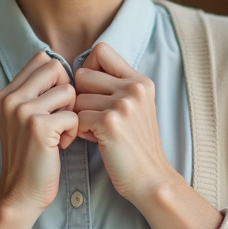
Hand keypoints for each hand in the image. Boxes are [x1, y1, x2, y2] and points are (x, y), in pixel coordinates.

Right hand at [0, 51, 78, 217]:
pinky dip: (74, 131)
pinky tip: (61, 145)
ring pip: (68, 90)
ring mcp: (23, 111)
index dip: (57, 78)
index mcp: (6, 93)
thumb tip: (59, 68)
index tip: (55, 103)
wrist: (20, 192)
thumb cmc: (29, 155)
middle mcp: (11, 98)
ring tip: (60, 133)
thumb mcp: (22, 119)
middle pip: (55, 67)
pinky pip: (74, 115)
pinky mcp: (39, 127)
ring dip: (72, 113)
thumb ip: (34, 93)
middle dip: (67, 90)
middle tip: (61, 115)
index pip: (41, 59)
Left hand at [72, 42, 175, 203]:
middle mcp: (134, 88)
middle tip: (93, 116)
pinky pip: (78, 117)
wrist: (150, 178)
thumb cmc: (136, 144)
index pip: (101, 50)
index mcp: (140, 81)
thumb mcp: (136, 107)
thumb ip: (115, 86)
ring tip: (97, 131)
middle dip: (81, 96)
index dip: (88, 67)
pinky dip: (81, 131)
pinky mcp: (111, 123)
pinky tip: (96, 140)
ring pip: (77, 98)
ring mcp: (123, 104)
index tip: (92, 89)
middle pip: (83, 74)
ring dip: (80, 116)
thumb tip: (79, 70)